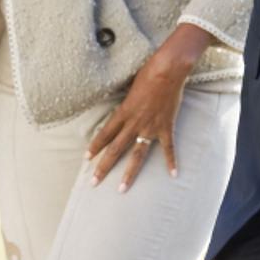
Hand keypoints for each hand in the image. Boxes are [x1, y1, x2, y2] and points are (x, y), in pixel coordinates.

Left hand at [84, 24, 212, 191]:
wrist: (168, 70)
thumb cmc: (148, 72)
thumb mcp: (130, 86)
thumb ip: (127, 100)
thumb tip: (124, 106)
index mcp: (123, 112)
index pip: (104, 134)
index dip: (94, 147)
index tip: (86, 159)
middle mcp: (134, 123)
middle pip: (115, 149)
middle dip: (103, 167)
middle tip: (93, 182)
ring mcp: (150, 127)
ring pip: (137, 155)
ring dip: (129, 173)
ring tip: (121, 189)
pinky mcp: (166, 127)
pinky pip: (168, 148)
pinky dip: (171, 161)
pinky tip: (173, 174)